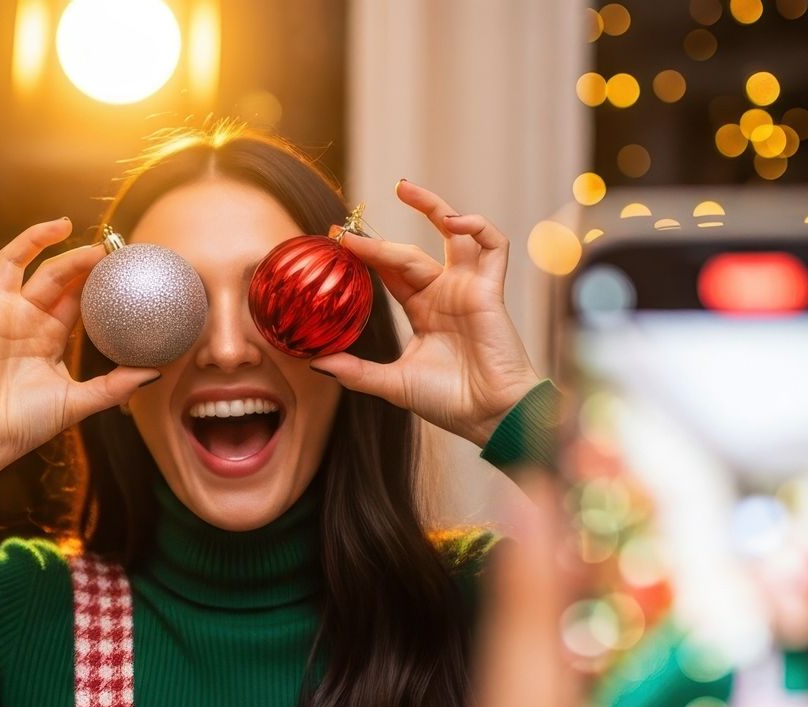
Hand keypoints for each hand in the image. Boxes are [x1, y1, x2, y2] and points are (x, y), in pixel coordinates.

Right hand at [0, 217, 156, 484]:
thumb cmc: (25, 425)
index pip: (74, 295)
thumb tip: (156, 372)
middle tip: (104, 246)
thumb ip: (115, 385)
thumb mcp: (79, 402)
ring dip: (35, 238)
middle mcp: (22, 318)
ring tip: (62, 224)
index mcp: (48, 335)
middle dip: (76, 257)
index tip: (119, 261)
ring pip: (12, 262)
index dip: (93, 276)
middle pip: (52, 274)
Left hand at [315, 180, 537, 447]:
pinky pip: (493, 245)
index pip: (389, 272)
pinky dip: (477, 226)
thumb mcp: (392, 384)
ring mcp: (468, 288)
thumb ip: (356, 372)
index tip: (336, 239)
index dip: (366, 253)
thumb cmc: (449, 402)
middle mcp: (444, 294)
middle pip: (408, 252)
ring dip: (432, 206)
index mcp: (423, 311)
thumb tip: (314, 363)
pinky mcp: (491, 289)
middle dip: (377, 238)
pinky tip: (453, 221)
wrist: (489, 416)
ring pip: (453, 233)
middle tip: (347, 227)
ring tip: (403, 187)